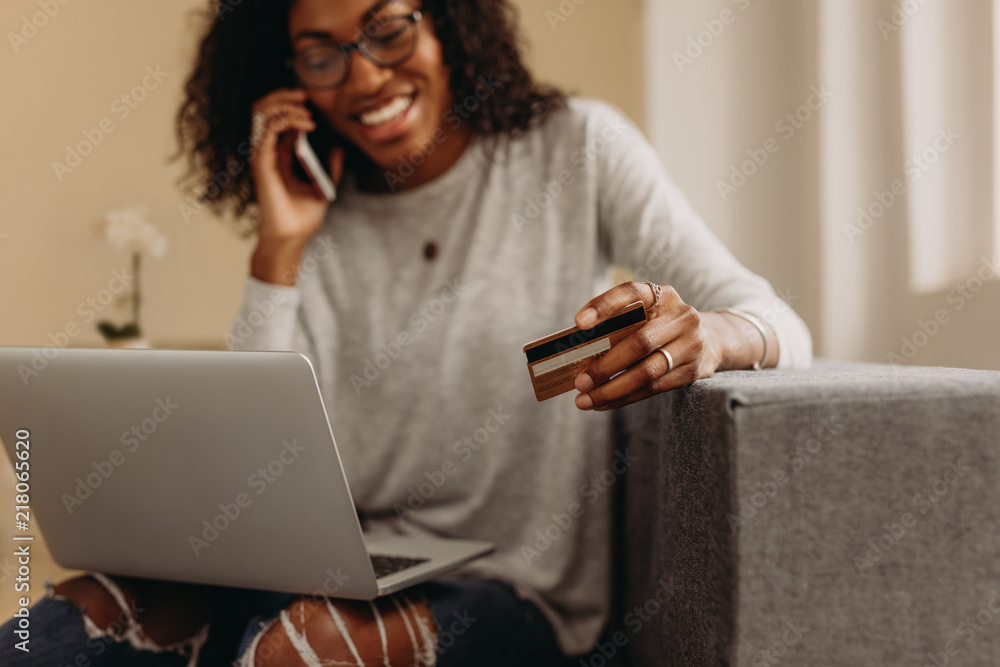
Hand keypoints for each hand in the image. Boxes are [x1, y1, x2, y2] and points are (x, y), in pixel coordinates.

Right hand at [249, 88, 344, 246]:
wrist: (294, 235)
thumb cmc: (304, 214)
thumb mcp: (323, 184)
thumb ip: (329, 165)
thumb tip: (338, 147)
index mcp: (279, 154)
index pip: (275, 116)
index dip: (290, 102)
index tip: (311, 100)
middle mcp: (267, 151)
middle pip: (264, 109)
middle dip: (283, 95)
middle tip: (305, 94)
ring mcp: (262, 155)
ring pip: (262, 113)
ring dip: (284, 103)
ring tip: (305, 106)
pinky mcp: (262, 162)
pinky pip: (268, 130)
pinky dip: (287, 120)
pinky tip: (307, 124)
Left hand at [572, 281, 724, 410]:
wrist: (710, 339)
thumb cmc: (661, 326)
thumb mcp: (647, 314)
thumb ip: (620, 323)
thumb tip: (580, 351)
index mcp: (662, 295)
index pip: (631, 292)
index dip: (604, 306)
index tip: (579, 323)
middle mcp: (681, 316)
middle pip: (639, 343)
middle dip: (605, 366)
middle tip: (580, 381)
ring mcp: (691, 344)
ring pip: (647, 372)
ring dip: (612, 389)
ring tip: (586, 399)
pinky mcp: (693, 370)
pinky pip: (654, 388)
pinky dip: (625, 397)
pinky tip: (604, 403)